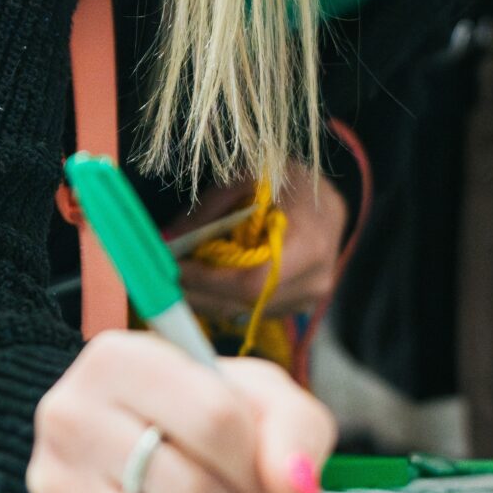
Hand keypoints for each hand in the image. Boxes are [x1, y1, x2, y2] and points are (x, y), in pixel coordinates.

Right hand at [27, 330, 334, 492]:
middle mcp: (71, 418)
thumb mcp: (260, 395)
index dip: (261, 463)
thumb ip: (294, 430)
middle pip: (191, 490)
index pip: (213, 419)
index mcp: (117, 360)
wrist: (139, 440)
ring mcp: (61, 488)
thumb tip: (295, 491)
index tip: (276, 479)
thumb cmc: (204, 411)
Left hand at [180, 162, 347, 321]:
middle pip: (244, 305)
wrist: (328, 200)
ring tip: (178, 281)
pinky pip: (252, 313)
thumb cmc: (288, 181)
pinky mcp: (298, 307)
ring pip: (245, 314)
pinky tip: (203, 285)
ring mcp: (308, 300)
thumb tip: (168, 239)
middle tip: (164, 280)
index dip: (208, 280)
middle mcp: (314, 282)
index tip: (173, 269)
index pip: (251, 282)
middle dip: (199, 293)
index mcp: (308, 246)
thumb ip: (209, 209)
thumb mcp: (248, 179)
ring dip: (207, 300)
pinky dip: (223, 301)